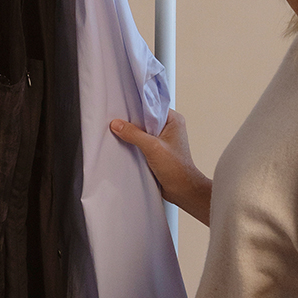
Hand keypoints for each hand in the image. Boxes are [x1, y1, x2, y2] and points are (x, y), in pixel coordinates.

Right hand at [110, 106, 210, 224]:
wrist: (182, 190)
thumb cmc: (176, 168)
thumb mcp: (153, 148)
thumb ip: (134, 134)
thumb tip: (116, 124)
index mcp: (173, 120)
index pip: (152, 106)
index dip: (136, 107)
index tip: (121, 108)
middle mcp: (169, 127)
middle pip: (145, 119)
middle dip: (131, 121)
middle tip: (115, 120)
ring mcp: (162, 139)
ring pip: (142, 131)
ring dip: (131, 134)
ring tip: (116, 131)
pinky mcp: (157, 150)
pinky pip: (141, 142)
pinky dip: (133, 143)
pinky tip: (123, 144)